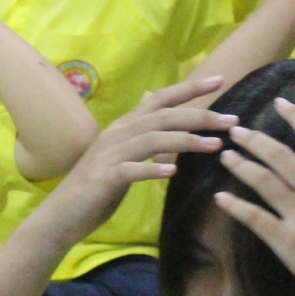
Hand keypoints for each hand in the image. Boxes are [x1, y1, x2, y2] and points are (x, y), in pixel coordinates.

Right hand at [29, 79, 237, 246]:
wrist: (62, 215)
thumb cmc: (96, 186)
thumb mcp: (120, 151)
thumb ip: (138, 127)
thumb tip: (150, 96)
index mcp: (124, 126)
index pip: (160, 98)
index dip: (189, 88)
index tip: (220, 80)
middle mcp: (117, 133)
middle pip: (163, 116)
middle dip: (200, 115)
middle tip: (233, 120)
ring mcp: (109, 155)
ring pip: (152, 139)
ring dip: (186, 141)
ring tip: (215, 146)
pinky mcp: (104, 178)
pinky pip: (131, 170)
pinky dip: (152, 169)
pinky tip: (172, 172)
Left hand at [213, 100, 294, 295]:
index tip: (279, 103)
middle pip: (281, 155)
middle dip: (255, 139)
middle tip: (236, 129)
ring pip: (263, 181)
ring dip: (240, 165)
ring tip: (225, 155)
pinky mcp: (286, 242)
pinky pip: (254, 218)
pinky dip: (235, 206)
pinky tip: (219, 198)